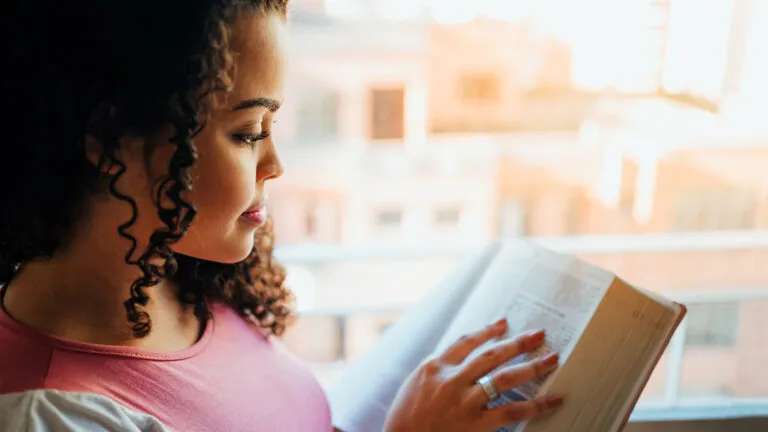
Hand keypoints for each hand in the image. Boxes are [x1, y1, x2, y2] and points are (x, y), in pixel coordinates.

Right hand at [383, 319, 562, 431]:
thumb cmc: (404, 418)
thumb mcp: (415, 384)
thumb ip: (439, 370)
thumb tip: (463, 360)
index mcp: (434, 366)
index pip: (467, 341)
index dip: (488, 331)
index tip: (504, 324)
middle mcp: (451, 379)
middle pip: (492, 354)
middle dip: (517, 342)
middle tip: (538, 334)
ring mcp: (465, 401)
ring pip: (505, 377)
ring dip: (532, 366)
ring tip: (550, 358)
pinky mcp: (476, 424)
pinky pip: (512, 411)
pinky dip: (536, 404)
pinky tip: (553, 399)